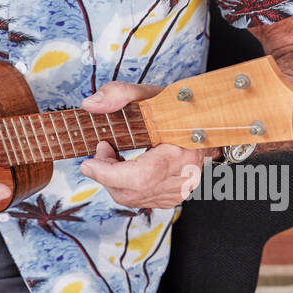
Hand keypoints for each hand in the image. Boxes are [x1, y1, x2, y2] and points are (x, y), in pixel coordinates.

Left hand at [78, 80, 211, 208]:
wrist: (204, 125)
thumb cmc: (178, 111)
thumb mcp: (148, 94)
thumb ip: (118, 94)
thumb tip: (90, 105)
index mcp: (181, 154)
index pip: (141, 177)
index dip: (109, 174)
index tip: (88, 163)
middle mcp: (182, 179)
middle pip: (131, 192)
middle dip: (105, 174)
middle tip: (101, 149)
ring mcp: (178, 191)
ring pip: (132, 198)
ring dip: (112, 180)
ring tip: (111, 155)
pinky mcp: (172, 196)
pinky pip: (139, 199)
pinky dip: (123, 186)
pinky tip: (124, 167)